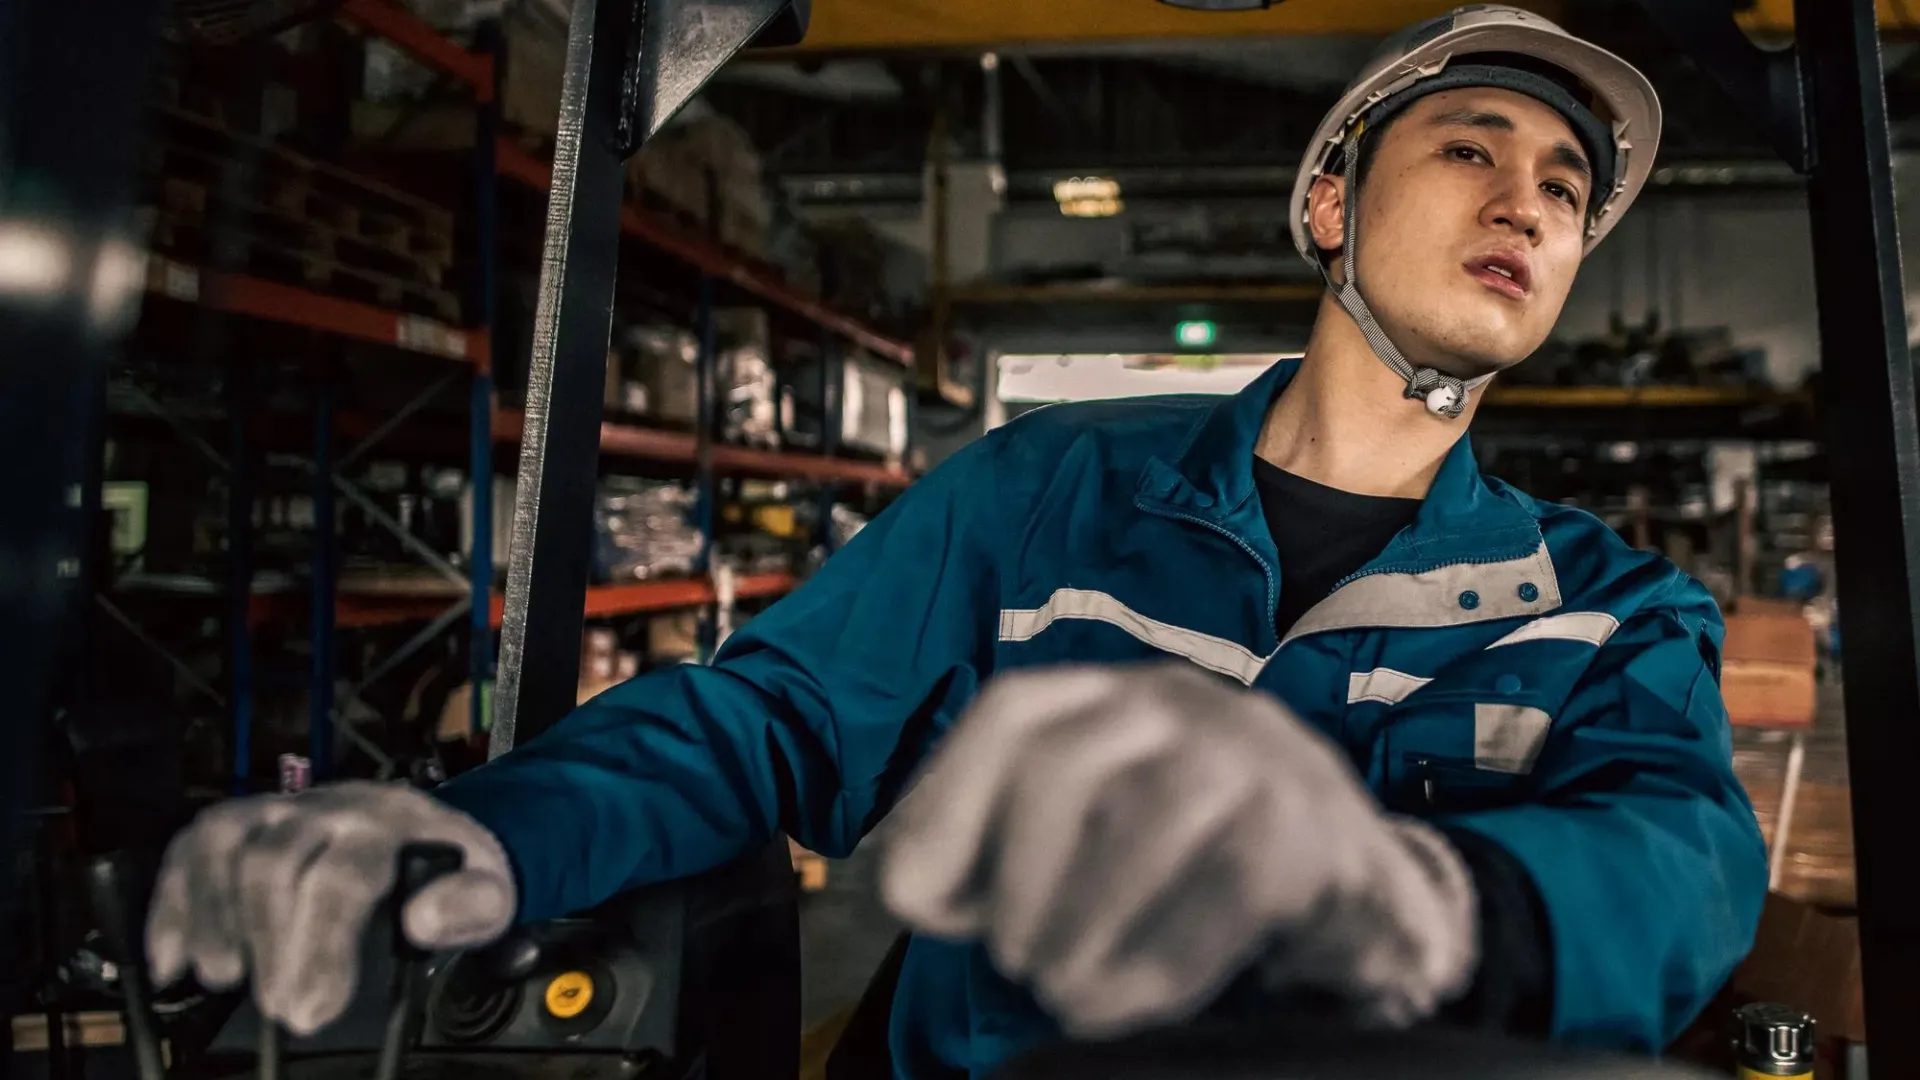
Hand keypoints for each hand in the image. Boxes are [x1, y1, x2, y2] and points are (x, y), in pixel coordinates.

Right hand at [146, 780, 514, 1035]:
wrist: (435, 830)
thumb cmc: (454, 870)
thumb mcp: (489, 892)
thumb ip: (469, 908)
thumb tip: (423, 919)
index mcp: (391, 823)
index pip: (342, 877)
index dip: (319, 948)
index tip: (310, 1010)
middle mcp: (328, 806)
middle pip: (271, 863)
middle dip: (266, 942)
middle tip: (276, 1004)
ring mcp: (280, 808)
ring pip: (221, 846)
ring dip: (209, 918)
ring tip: (223, 977)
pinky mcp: (243, 821)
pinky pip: (192, 848)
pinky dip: (171, 902)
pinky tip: (171, 957)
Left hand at [879, 663, 1477, 1037]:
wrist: (1352, 891)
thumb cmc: (1181, 868)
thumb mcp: (1077, 847)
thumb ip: (987, 859)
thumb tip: (912, 887)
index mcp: (1106, 696)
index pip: (1014, 712)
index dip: (949, 805)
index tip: (920, 907)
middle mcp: (1177, 701)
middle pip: (1068, 763)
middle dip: (1022, 879)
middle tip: (1015, 963)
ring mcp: (1253, 751)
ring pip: (1151, 814)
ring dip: (1088, 918)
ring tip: (1064, 992)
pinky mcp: (1315, 823)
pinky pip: (1233, 883)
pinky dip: (1164, 957)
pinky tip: (1128, 1004)